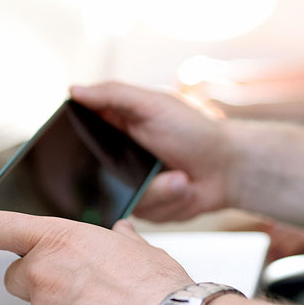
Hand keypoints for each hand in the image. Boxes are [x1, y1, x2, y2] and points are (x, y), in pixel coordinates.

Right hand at [70, 82, 237, 221]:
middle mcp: (118, 159)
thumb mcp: (154, 104)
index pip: (78, 136)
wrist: (229, 168)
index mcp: (116, 129)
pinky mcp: (148, 209)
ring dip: (159, 190)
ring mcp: (132, 186)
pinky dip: (170, 202)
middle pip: (94, 177)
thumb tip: (73, 89)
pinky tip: (185, 189)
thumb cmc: (196, 131)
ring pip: (123, 198)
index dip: (75, 145)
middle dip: (127, 175)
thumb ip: (114, 95)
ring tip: (181, 177)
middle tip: (158, 163)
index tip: (95, 148)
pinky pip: (144, 215)